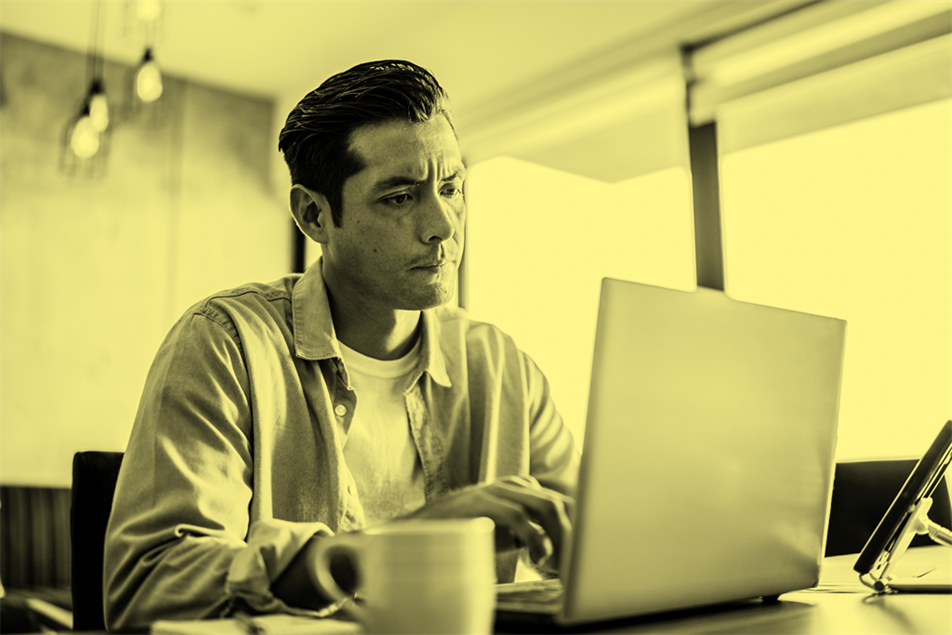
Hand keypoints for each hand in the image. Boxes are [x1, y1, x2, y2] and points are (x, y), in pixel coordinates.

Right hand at [404, 476, 573, 570]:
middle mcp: (514, 484)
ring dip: (558, 537)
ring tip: (555, 562)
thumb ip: (534, 532)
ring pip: (545, 505)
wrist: (429, 528)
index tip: (580, 556)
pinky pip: (520, 516)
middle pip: (557, 502)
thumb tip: (563, 550)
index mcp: (523, 488)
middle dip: (570, 534)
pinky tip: (536, 558)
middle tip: (572, 564)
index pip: (561, 501)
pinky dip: (535, 539)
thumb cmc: (472, 532)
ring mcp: (499, 490)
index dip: (576, 528)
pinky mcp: (484, 501)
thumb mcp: (509, 532)